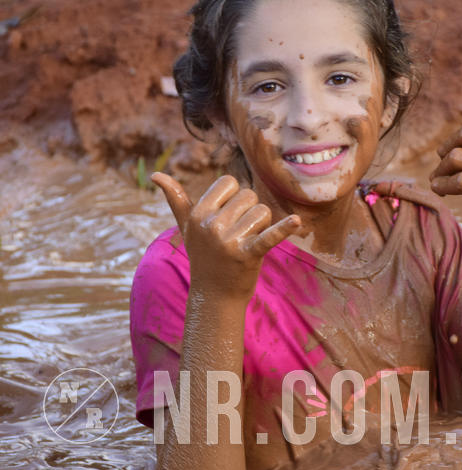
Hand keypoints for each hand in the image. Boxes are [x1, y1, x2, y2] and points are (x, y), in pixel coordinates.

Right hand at [151, 173, 301, 298]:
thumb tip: (156, 174)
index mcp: (198, 214)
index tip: (228, 215)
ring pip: (262, 212)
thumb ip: (176, 199)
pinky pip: (270, 236)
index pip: (229, 181)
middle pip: (249, 195)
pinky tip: (296, 222)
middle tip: (239, 234)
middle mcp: (212, 225)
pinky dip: (284, 229)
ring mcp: (229, 241)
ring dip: (262, 225)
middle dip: (250, 212)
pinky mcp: (249, 255)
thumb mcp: (187, 228)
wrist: (215, 295)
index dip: (234, 196)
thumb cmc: (203, 255)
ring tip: (248, 242)